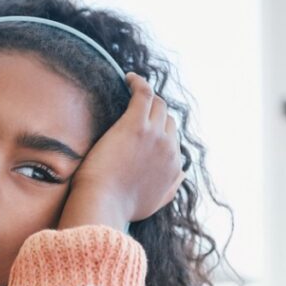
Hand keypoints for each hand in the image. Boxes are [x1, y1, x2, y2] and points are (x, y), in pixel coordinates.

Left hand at [58, 73, 184, 229]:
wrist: (103, 205)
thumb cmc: (120, 207)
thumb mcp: (154, 202)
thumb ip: (171, 186)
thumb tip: (182, 173)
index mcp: (173, 166)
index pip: (172, 137)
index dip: (159, 128)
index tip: (145, 124)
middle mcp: (169, 148)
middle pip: (167, 118)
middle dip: (155, 111)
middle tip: (135, 105)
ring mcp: (155, 135)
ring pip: (158, 104)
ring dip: (147, 95)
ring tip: (131, 88)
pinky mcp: (136, 125)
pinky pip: (144, 93)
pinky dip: (138, 82)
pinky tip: (128, 78)